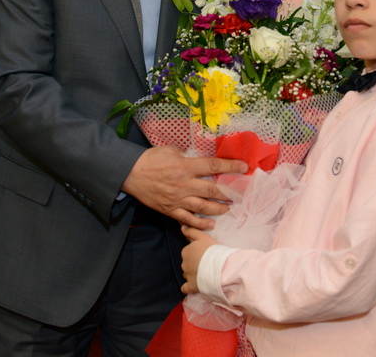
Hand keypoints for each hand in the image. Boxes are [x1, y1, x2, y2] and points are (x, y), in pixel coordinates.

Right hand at [121, 146, 247, 228]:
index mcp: (185, 166)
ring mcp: (178, 199)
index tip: (244, 167)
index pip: (213, 166)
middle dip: (230, 192)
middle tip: (242, 194)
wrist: (130, 174)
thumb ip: (187, 155)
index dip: (231, 166)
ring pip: (204, 207)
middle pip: (213, 190)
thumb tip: (200, 157)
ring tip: (230, 209)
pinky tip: (212, 224)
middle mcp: (185, 184)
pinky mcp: (171, 210)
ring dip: (219, 209)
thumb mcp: (171, 150)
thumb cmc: (151, 159)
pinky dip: (201, 223)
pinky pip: (188, 219)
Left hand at [181, 225, 217, 293]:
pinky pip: (186, 288)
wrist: (219, 267)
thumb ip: (192, 231)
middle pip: (187, 264)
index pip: (188, 252)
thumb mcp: (203, 236)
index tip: (204, 254)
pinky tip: (193, 286)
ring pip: (187, 275)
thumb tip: (182, 227)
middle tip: (206, 264)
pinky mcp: (191, 286)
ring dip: (193, 274)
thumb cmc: (212, 250)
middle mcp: (184, 264)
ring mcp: (187, 276)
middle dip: (194, 264)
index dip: (196, 253)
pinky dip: (188, 287)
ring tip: (205, 274)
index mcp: (186, 252)